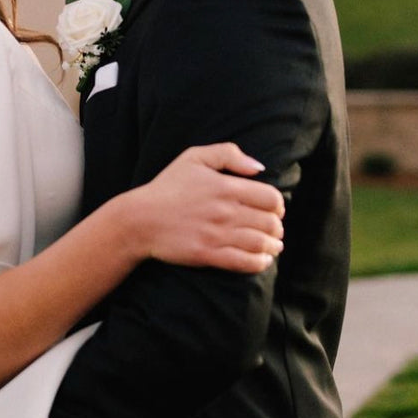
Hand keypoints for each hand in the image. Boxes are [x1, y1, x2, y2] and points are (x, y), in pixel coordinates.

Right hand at [129, 143, 284, 272]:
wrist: (139, 218)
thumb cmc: (167, 187)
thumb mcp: (194, 157)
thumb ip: (229, 154)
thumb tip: (259, 167)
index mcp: (226, 187)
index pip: (271, 198)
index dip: (278, 205)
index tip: (275, 210)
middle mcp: (225, 211)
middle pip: (270, 223)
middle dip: (277, 227)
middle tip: (275, 230)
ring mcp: (217, 235)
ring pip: (261, 243)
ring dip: (273, 246)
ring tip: (274, 246)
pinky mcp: (208, 255)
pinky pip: (245, 262)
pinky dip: (260, 262)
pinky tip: (263, 260)